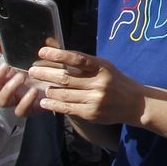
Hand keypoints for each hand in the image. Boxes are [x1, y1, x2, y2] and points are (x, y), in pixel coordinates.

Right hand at [0, 38, 47, 117]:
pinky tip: (34, 91)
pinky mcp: (28, 109)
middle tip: (7, 66)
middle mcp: (4, 90)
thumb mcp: (28, 52)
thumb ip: (10, 47)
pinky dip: (25, 102)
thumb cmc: (40, 63)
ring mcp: (15, 100)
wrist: (61, 78)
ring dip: (8, 88)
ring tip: (22, 76)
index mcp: (0, 77)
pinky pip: (20, 111)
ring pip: (1, 102)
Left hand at [28, 47, 145, 125]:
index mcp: (102, 67)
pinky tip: (44, 102)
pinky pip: (67, 108)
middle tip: (32, 71)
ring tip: (39, 86)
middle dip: (46, 74)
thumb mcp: (104, 67)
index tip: (42, 52)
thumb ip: (84, 63)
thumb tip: (58, 54)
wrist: (134, 103)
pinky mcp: (91, 113)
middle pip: (66, 78)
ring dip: (49, 90)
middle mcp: (98, 83)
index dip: (58, 55)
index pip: (77, 59)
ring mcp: (95, 99)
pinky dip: (53, 104)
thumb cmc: (115, 81)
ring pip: (64, 94)